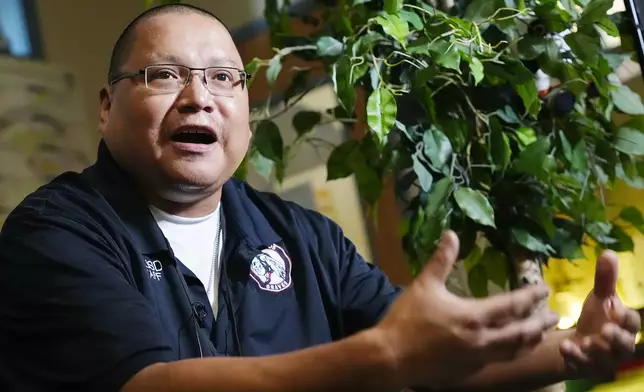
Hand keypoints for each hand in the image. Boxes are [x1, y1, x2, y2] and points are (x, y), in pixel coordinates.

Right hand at [376, 231, 559, 388]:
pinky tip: (509, 350)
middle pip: (522, 333)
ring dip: (529, 341)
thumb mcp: (424, 286)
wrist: (391, 357)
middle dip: (540, 323)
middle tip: (555, 316)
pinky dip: (509, 354)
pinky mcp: (469, 372)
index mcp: (474, 316)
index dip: (531, 296)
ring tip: (539, 334)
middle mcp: (483, 340)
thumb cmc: (407, 319)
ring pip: (513, 351)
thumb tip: (451, 234)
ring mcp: (477, 360)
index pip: (512, 305)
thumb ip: (441, 261)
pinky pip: (497, 363)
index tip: (545, 288)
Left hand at [560, 250, 640, 378]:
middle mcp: (618, 345)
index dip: (625, 317)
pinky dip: (574, 358)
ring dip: (595, 350)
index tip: (615, 307)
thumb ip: (605, 279)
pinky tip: (565, 348)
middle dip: (615, 338)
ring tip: (585, 342)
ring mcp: (603, 359)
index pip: (632, 323)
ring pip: (604, 358)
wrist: (578, 342)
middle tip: (605, 330)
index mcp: (624, 326)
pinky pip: (582, 366)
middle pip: (623, 344)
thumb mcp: (599, 298)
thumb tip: (609, 253)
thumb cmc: (596, 318)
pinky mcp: (586, 367)